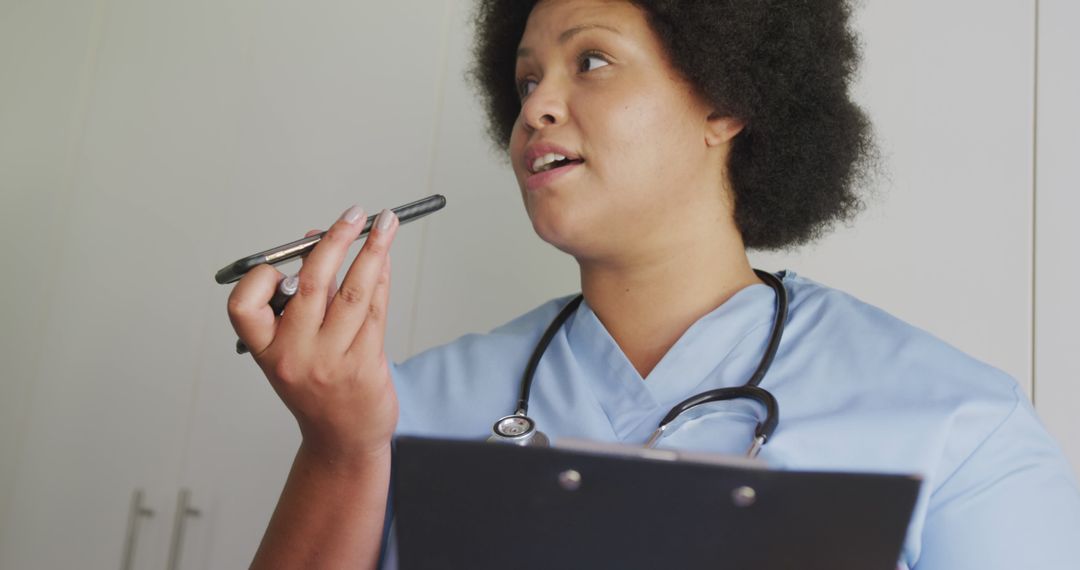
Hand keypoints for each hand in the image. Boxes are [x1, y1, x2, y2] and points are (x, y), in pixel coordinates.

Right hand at [227, 205, 399, 463]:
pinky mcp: (365, 365)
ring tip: (386, 224)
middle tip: (352, 215)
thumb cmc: (316, 386)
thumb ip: (304, 297)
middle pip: (309, 286)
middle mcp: (294, 356)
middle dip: (334, 242)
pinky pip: (375, 310)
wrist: (342, 440)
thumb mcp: (294, 347)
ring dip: (371, 251)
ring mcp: (330, 361)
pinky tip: (386, 259)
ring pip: (352, 293)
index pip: (244, 306)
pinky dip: (381, 278)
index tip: (284, 261)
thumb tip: (319, 239)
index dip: (261, 278)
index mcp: (266, 351)